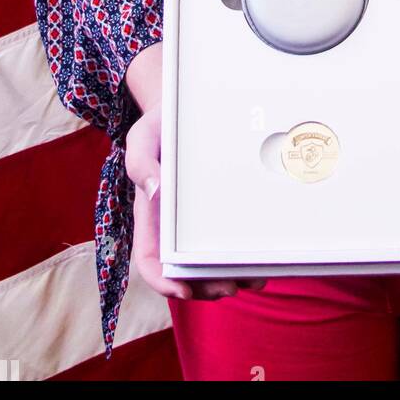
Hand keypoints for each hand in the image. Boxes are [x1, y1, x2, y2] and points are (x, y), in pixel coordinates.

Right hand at [125, 100, 267, 301]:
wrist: (184, 107)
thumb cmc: (159, 124)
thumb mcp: (142, 136)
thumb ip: (140, 162)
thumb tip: (154, 190)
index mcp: (151, 214)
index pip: (149, 258)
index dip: (163, 281)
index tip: (183, 291)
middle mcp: (172, 223)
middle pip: (183, 269)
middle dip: (205, 286)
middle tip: (230, 288)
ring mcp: (196, 218)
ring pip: (208, 261)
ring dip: (228, 276)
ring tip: (253, 279)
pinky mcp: (219, 207)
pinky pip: (227, 238)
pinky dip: (241, 254)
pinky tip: (260, 258)